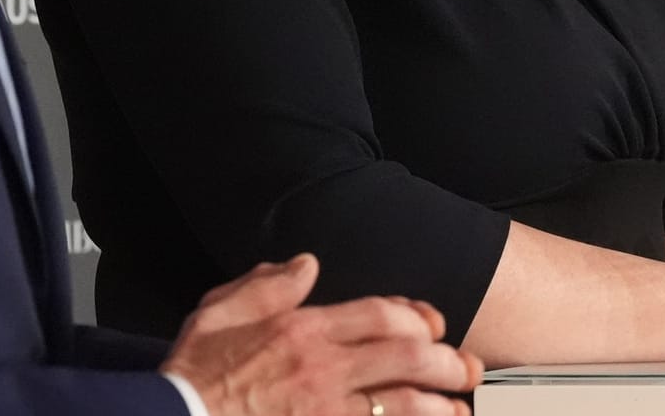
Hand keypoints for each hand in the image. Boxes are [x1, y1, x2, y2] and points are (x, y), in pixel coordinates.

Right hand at [162, 253, 482, 415]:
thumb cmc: (195, 376)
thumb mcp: (219, 311)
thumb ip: (267, 284)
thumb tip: (305, 264)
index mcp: (303, 331)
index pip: (379, 314)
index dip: (418, 317)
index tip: (435, 326)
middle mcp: (323, 370)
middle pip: (407, 359)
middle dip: (449, 362)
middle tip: (469, 369)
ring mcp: (327, 413)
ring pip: (404, 407)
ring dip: (442, 408)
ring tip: (462, 410)